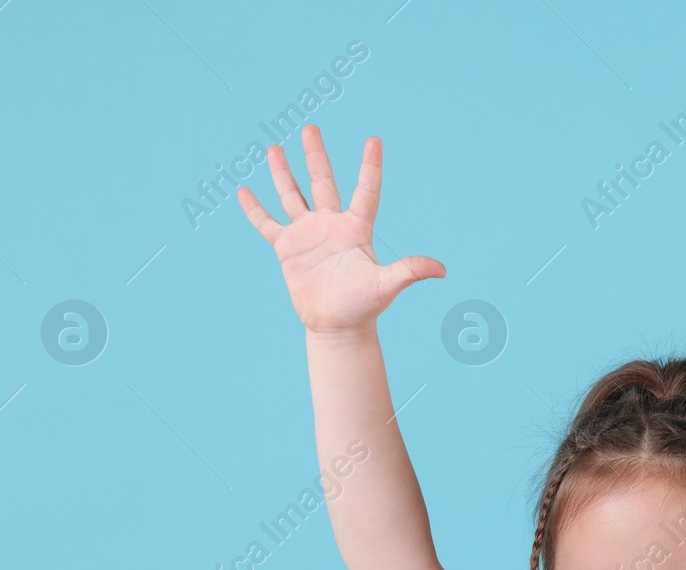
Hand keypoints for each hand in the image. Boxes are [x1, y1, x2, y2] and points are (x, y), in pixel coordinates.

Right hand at [238, 125, 444, 334]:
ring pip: (292, 195)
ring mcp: (308, 234)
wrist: (337, 326)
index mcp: (356, 229)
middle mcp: (331, 225)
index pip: (365, 191)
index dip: (370, 166)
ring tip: (275, 148)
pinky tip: (244, 191)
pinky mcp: (287, 249)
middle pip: (322, 182)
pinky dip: (255, 209)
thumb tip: (441, 270)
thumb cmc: (364, 306)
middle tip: (311, 128)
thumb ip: (409, 271)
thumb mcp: (386, 286)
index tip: (374, 140)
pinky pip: (267, 224)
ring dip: (283, 173)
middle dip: (315, 155)